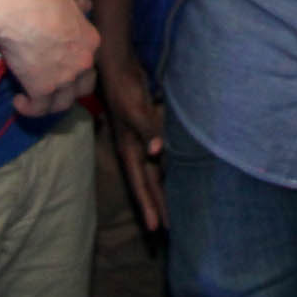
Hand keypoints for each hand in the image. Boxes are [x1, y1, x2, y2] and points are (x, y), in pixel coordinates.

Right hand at [0, 0, 99, 118]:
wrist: (18, 11)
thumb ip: (80, 2)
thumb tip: (87, 6)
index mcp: (92, 41)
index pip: (90, 60)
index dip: (77, 63)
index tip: (61, 61)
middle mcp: (82, 63)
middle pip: (84, 86)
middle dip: (72, 88)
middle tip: (55, 83)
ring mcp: (64, 79)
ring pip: (64, 103)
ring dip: (51, 103)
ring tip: (38, 98)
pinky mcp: (42, 90)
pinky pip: (39, 109)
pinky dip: (29, 108)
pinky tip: (19, 101)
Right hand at [98, 50, 166, 231]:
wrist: (119, 67)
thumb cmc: (125, 89)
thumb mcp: (136, 111)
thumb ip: (149, 131)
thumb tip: (157, 154)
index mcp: (129, 150)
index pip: (140, 184)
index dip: (148, 205)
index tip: (155, 228)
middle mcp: (135, 150)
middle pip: (148, 184)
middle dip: (158, 205)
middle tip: (170, 228)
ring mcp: (140, 141)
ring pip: (154, 171)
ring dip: (164, 188)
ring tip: (176, 207)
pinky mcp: (147, 130)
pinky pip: (159, 154)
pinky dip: (167, 166)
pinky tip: (176, 172)